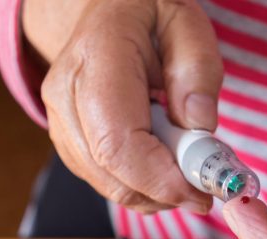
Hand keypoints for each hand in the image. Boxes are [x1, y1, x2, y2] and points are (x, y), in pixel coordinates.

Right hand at [22, 0, 222, 212]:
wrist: (111, 12)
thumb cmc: (151, 16)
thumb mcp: (188, 26)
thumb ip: (198, 72)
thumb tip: (200, 125)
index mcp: (98, 57)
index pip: (117, 142)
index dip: (160, 179)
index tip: (201, 193)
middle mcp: (66, 93)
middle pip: (109, 171)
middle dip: (163, 192)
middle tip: (205, 188)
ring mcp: (61, 119)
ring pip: (107, 183)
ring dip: (154, 191)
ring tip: (188, 167)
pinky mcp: (69, 139)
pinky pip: (104, 180)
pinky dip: (141, 185)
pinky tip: (166, 165)